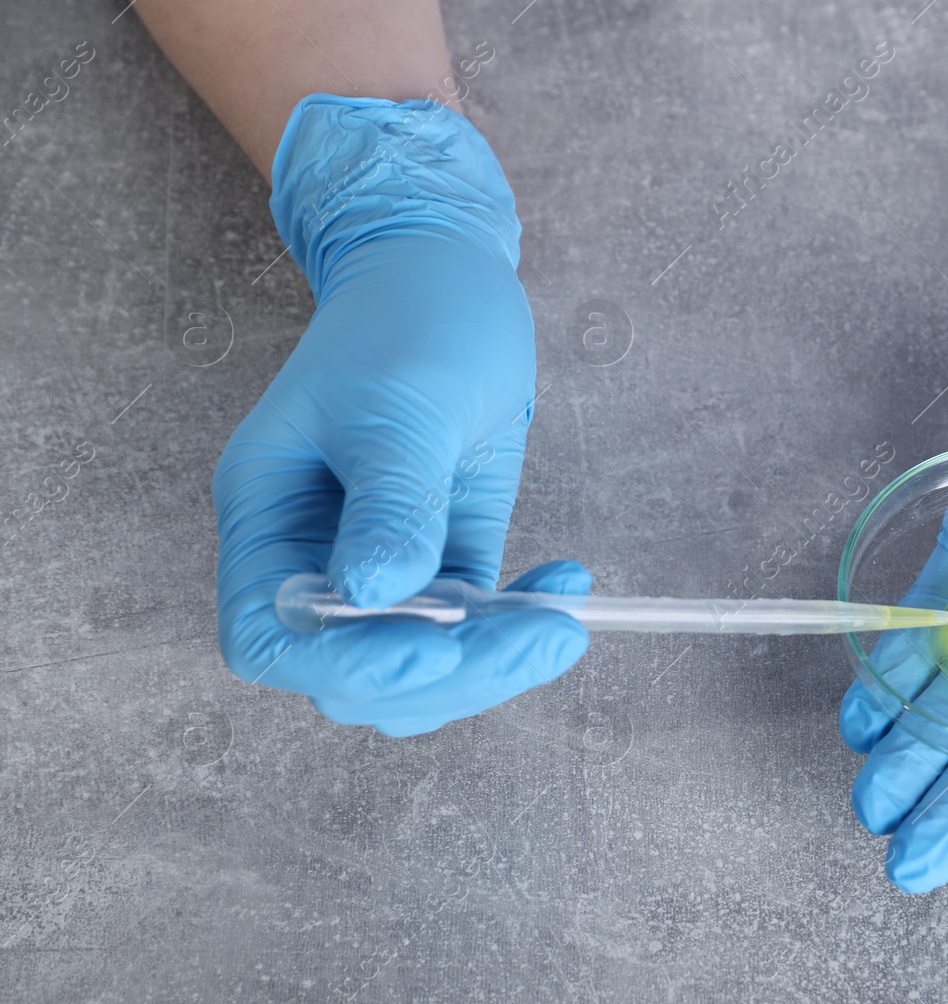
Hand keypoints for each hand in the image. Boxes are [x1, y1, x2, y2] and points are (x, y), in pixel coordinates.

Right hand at [213, 95, 586, 736]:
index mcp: (267, 514)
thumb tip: (375, 592)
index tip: (434, 645)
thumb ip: (390, 500)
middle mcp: (314, 553)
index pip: (270, 636)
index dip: (345, 660)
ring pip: (418, 668)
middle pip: (352, 671)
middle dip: (447, 672)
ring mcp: (381, 563)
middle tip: (539, 633)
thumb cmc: (408, 319)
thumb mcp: (399, 405)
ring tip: (562, 620)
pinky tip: (567, 586)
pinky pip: (472, 630)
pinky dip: (519, 629)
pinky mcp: (445, 556)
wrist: (450, 274)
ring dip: (492, 665)